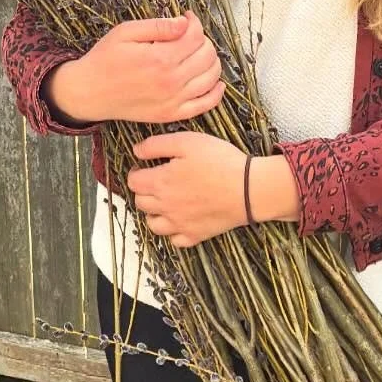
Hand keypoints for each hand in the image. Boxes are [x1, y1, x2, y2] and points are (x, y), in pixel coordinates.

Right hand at [46, 13, 223, 125]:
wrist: (89, 92)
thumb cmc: (104, 59)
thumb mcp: (125, 32)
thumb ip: (158, 26)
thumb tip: (184, 22)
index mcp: (160, 58)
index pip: (195, 35)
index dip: (194, 22)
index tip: (187, 18)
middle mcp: (171, 81)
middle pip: (207, 55)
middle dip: (202, 39)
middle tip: (189, 35)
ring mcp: (173, 101)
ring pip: (211, 77)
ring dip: (211, 60)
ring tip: (197, 52)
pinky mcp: (171, 115)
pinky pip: (205, 105)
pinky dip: (215, 92)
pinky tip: (214, 81)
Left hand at [126, 131, 249, 246]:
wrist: (248, 189)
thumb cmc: (220, 162)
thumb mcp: (187, 141)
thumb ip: (156, 145)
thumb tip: (136, 151)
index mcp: (160, 183)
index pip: (133, 182)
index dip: (136, 172)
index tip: (144, 167)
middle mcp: (165, 206)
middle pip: (140, 203)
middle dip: (143, 191)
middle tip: (156, 181)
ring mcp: (179, 224)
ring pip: (153, 224)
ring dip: (153, 212)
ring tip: (165, 200)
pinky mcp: (196, 235)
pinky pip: (174, 240)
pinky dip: (173, 231)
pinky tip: (180, 218)